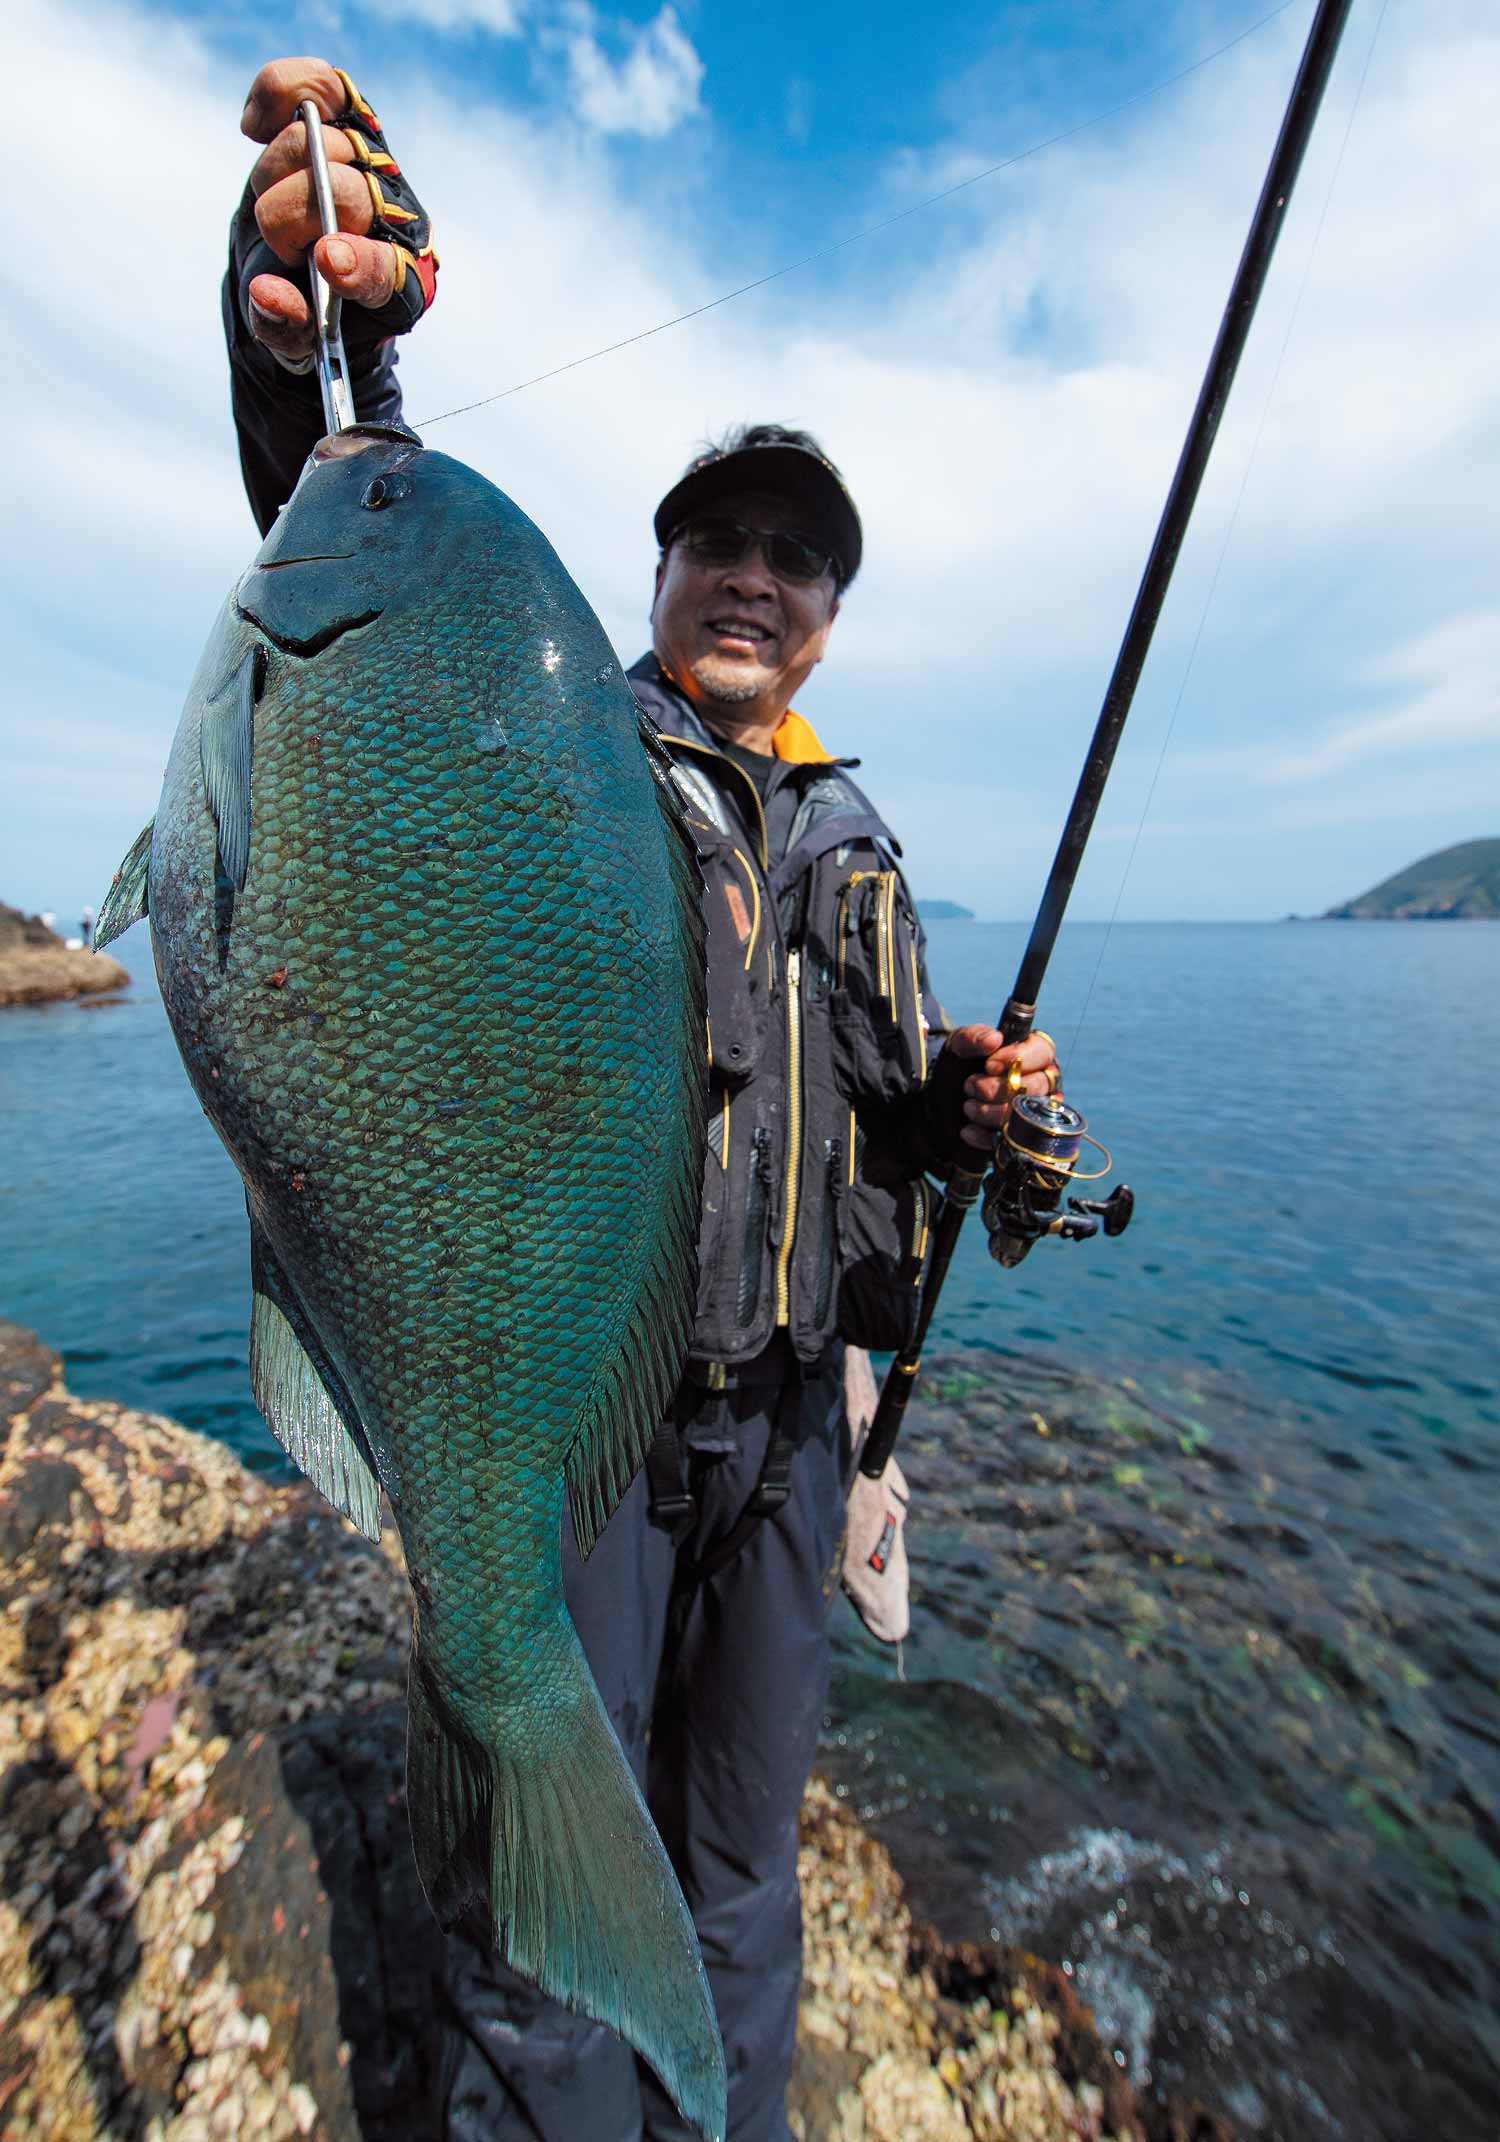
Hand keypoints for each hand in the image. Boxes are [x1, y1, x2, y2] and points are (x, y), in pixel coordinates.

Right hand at [238, 58, 434, 364]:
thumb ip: (283, 327)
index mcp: (396, 284)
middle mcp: (394, 219)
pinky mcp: (346, 121)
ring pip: (321, 142)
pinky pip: (321, 85)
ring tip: (273, 198)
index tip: (326, 261)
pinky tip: (254, 124)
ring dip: (277, 171)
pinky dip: (281, 92)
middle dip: (293, 216)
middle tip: (282, 244)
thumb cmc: (305, 305)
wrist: (299, 266)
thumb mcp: (294, 337)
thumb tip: (266, 294)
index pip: (384, 267)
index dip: (358, 263)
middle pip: (345, 192)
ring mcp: (371, 165)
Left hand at [944, 1025, 1061, 1150]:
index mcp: (1031, 1053)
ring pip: (1026, 1115)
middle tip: (971, 1085)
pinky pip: (1012, 1140)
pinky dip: (986, 1136)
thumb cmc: (958, 1066)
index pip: (1043, 1051)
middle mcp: (1039, 1082)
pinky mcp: (1018, 1136)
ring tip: (968, 1106)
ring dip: (991, 1112)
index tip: (989, 1065)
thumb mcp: (959, 1047)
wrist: (938, 1100)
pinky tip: (968, 1130)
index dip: (1020, 1057)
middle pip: (1036, 1087)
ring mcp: (1032, 1111)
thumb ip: (974, 1037)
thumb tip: (994, 1039)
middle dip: (999, 1088)